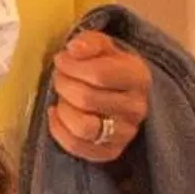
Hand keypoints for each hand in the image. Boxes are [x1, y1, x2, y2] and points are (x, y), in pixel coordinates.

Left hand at [49, 30, 150, 162]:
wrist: (124, 94)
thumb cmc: (110, 67)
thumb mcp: (104, 47)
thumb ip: (90, 42)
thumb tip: (73, 49)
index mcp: (139, 77)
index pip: (100, 74)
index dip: (72, 66)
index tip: (61, 60)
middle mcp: (137, 108)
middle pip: (87, 99)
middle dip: (64, 85)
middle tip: (59, 77)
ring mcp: (126, 133)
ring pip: (83, 127)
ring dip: (63, 109)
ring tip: (62, 97)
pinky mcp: (112, 151)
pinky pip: (77, 146)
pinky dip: (58, 130)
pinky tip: (56, 114)